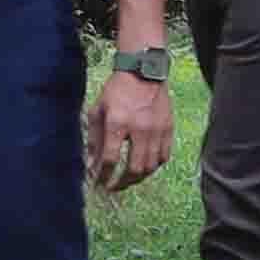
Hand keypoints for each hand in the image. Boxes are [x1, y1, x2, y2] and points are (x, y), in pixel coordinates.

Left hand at [84, 68, 172, 194]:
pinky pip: (163, 156)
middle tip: (113, 188)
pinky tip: (144, 167)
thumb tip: (91, 165)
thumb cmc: (116, 91)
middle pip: (134, 169)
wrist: (143, 72)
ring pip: (150, 166)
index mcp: (118, 122)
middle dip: (122, 183)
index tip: (98, 184)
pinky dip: (153, 166)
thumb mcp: (97, 111)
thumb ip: (93, 140)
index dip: (103, 176)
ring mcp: (157, 130)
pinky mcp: (168, 128)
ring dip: (137, 178)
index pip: (111, 159)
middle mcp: (139, 128)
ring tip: (127, 180)